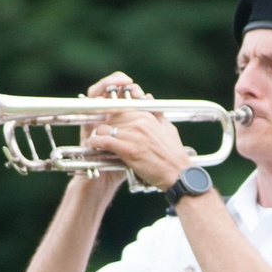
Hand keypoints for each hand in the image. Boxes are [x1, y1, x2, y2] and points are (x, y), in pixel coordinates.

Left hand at [85, 71, 192, 192]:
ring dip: (98, 133)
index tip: (107, 120)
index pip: (122, 107)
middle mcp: (139, 122)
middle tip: (99, 131)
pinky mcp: (129, 150)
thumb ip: (156, 112)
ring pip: (105, 127)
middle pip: (111, 116)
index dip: (112, 114)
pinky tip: (93, 144)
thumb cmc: (174, 154)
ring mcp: (134, 135)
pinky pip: (106, 141)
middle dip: (104, 124)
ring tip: (96, 139)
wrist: (178, 173)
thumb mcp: (168, 128)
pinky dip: (96, 142)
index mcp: (147, 116)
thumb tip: (147, 97)